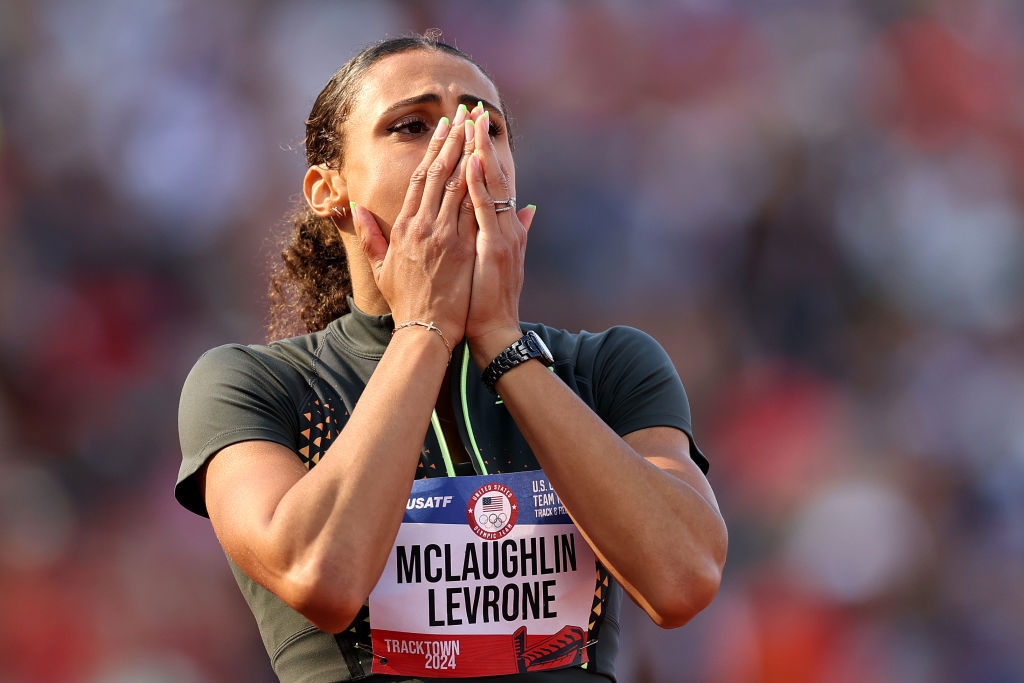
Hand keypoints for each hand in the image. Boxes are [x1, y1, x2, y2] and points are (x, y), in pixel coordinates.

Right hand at [349, 105, 478, 342]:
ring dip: (467, 153)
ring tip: (477, 128)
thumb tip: (357, 209)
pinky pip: (470, 207)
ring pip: (455, 183)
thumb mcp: (381, 266)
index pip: (419, 179)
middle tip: (464, 114)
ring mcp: (441, 234)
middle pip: (438, 173)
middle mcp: (421, 225)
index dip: (432, 151)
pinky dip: (478, 183)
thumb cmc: (405, 301)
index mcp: (403, 226)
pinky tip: (486, 162)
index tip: (444, 129)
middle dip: (452, 140)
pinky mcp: (460, 247)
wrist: (424, 328)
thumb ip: (371, 235)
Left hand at [463, 110, 536, 364]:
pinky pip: (484, 211)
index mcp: (505, 227)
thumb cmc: (489, 300)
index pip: (495, 182)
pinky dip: (478, 185)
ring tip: (473, 124)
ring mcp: (503, 236)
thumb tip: (531, 209)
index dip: (486, 153)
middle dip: (483, 142)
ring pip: (491, 186)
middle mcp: (508, 226)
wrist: (495, 331)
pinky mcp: (494, 248)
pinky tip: (470, 162)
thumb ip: (519, 232)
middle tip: (475, 110)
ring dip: (481, 153)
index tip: (476, 126)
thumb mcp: (505, 261)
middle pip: (495, 176)